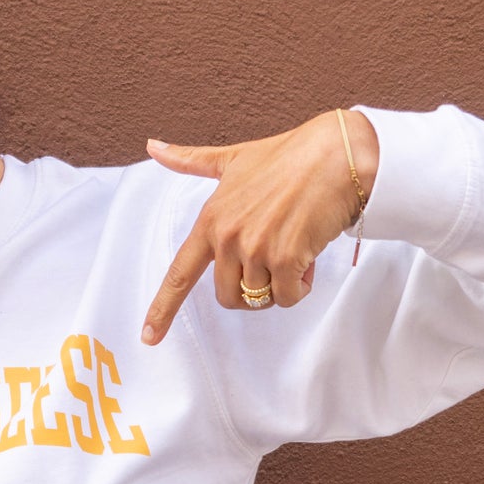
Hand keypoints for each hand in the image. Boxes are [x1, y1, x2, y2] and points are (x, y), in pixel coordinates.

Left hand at [140, 109, 378, 343]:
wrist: (335, 155)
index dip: (162, 309)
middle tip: (273, 260)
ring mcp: (255, 249)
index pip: (179, 274)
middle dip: (251, 289)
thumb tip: (152, 147)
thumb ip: (192, 162)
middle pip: (228, 297)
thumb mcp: (233, 159)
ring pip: (260, 298)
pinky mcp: (285, 258)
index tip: (148, 337)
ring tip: (295, 248)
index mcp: (211, 220)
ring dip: (281, 283)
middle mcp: (228, 237)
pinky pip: (288, 297)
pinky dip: (301, 286)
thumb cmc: (288, 156)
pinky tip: (309, 257)